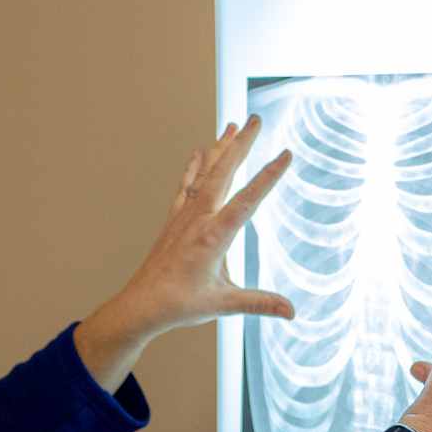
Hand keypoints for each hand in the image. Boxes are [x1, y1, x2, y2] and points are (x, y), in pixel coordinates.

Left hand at [73, 116, 294, 389]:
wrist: (141, 305)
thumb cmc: (180, 304)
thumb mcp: (224, 304)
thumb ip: (259, 303)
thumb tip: (291, 311)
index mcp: (214, 236)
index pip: (248, 200)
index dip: (268, 176)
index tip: (286, 154)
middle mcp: (198, 219)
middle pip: (224, 172)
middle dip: (242, 144)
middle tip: (256, 120)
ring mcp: (184, 217)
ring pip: (205, 174)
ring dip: (220, 149)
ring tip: (233, 125)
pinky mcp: (174, 221)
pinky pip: (185, 186)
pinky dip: (193, 167)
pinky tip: (198, 151)